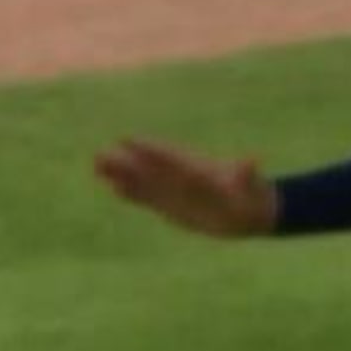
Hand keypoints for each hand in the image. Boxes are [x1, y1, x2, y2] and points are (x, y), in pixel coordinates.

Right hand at [95, 139, 279, 237]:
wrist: (251, 211)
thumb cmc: (253, 197)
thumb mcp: (251, 187)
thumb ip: (246, 175)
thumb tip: (251, 162)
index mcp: (198, 169)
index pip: (170, 157)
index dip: (151, 149)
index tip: (129, 139)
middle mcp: (182, 177)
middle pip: (150, 167)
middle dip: (127, 161)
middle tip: (100, 154)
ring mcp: (175, 191)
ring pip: (144, 181)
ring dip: (122, 174)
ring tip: (97, 165)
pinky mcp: (171, 205)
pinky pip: (148, 198)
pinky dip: (132, 193)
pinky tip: (114, 187)